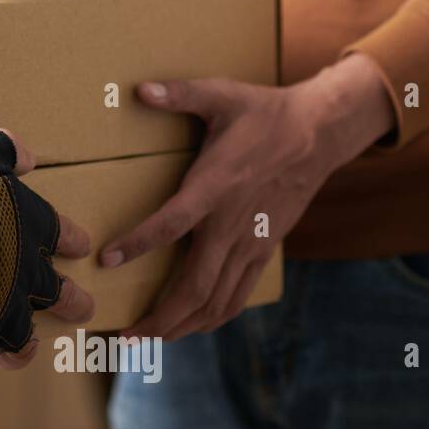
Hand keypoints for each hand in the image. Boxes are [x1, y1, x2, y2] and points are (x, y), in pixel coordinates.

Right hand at [0, 128, 93, 381]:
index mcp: (32, 227)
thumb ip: (4, 149)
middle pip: (62, 294)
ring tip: (36, 344)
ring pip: (29, 332)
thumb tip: (26, 154)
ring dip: (33, 340)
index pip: (63, 233)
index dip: (72, 240)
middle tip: (84, 307)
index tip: (81, 247)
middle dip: (75, 302)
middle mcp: (28, 274)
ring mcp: (5, 310)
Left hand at [102, 54, 394, 341]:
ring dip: (184, 325)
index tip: (107, 260)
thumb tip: (140, 89)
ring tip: (149, 339)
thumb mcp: (221, 95)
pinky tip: (190, 325)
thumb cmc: (264, 113)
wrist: (321, 132)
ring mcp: (252, 242)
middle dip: (161, 317)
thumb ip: (179, 94)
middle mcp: (233, 223)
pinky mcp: (264, 249)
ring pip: (218, 299)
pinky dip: (213, 315)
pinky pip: (238, 294)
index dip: (140, 243)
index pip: (172, 223)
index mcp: (216, 186)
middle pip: (196, 285)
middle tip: (125, 336)